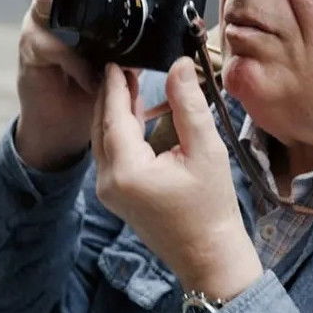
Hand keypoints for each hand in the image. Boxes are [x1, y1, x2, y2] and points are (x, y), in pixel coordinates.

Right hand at [15, 0, 118, 170]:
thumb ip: (133, 36)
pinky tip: (90, 76)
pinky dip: (75, 61)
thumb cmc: (93, 81)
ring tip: (87, 30)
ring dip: (66, 6)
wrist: (66, 122)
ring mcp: (38, 26)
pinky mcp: (31, 54)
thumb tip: (167, 26)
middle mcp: (52, 5)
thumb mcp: (119, 54)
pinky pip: (49, 45)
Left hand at [92, 58, 261, 299]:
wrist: (208, 254)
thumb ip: (188, 105)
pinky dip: (119, 132)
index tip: (116, 58)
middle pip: (101, 126)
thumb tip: (178, 64)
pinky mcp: (114, 196)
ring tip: (129, 83)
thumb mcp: (206, 150)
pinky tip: (136, 115)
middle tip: (123, 63)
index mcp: (126, 170)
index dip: (115, 84)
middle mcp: (107, 181)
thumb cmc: (211, 206)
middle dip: (111, 94)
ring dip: (114, 112)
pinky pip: (110, 154)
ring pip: (102, 139)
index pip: (114, 115)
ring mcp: (107, 191)